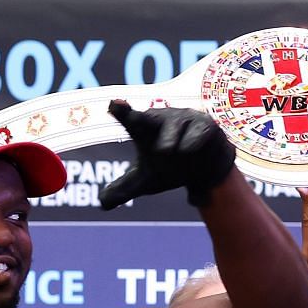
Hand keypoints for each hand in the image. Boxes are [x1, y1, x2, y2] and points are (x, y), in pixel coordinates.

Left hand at [100, 100, 237, 209]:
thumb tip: (102, 203)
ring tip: (167, 150)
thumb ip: (123, 190)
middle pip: (147, 118)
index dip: (121, 112)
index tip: (113, 104)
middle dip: (135, 116)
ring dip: (169, 139)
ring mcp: (185, 119)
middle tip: (125, 114)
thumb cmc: (170, 169)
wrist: (205, 172)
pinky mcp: (205, 124)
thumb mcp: (145, 182)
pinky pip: (198, 132)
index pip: (130, 120)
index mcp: (144, 130)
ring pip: (173, 129)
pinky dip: (192, 141)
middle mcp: (162, 120)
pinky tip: (187, 149)